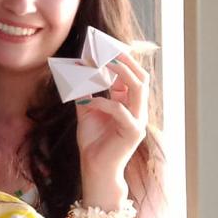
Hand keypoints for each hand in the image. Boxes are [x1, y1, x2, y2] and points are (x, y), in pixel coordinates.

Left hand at [75, 52, 149, 204]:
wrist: (95, 170)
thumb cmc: (93, 143)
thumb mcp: (86, 113)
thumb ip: (84, 94)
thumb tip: (76, 72)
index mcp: (128, 104)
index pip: (130, 76)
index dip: (119, 60)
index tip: (103, 47)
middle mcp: (137, 110)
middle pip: (140, 77)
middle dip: (124, 61)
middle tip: (106, 49)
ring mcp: (138, 121)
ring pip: (138, 89)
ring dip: (121, 74)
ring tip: (103, 64)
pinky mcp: (132, 133)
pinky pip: (120, 111)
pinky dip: (103, 103)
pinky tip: (87, 102)